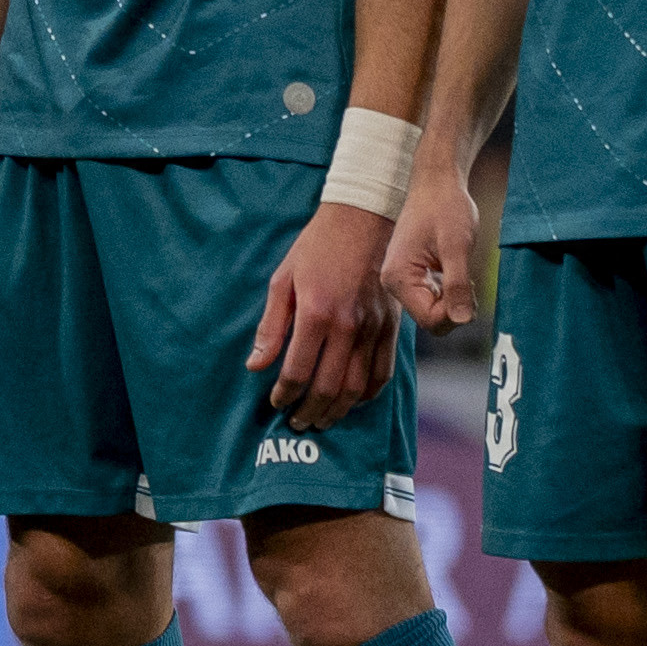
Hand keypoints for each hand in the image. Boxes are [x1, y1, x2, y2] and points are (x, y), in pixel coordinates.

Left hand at [249, 197, 403, 422]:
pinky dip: (368, 395)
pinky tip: (353, 401)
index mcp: (316, 313)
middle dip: (309, 412)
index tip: (275, 403)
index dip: (284, 395)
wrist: (361, 221)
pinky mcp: (391, 327)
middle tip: (297, 424)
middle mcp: (348, 326)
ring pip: (357, 388)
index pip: (297, 371)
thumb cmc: (315, 248)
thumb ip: (271, 328)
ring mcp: (373, 329)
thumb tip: (256, 366)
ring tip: (322, 420)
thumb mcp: (282, 281)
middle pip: (329, 387)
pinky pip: (382, 373)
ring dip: (338, 411)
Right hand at [392, 156, 487, 331]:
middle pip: (431, 320)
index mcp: (398, 277)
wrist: (438, 181)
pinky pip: (433, 299)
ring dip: (453, 298)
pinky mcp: (412, 276)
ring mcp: (402, 280)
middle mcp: (394, 283)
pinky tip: (453, 268)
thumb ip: (458, 285)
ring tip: (459, 268)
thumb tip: (463, 320)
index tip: (469, 286)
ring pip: (434, 312)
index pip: (430, 320)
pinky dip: (449, 291)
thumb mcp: (457, 246)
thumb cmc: (446, 207)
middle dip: (455, 306)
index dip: (455, 312)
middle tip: (467, 278)